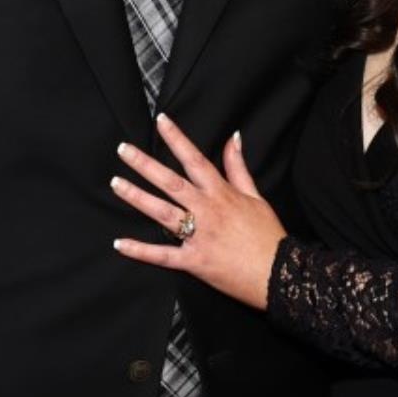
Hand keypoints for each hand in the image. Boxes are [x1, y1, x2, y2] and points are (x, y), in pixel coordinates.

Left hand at [111, 114, 285, 310]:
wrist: (280, 275)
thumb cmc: (268, 236)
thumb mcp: (257, 196)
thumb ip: (239, 168)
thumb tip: (233, 138)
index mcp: (222, 194)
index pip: (195, 159)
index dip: (177, 139)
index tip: (161, 121)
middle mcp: (208, 211)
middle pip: (171, 183)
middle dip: (145, 165)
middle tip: (124, 150)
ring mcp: (199, 236)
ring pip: (163, 213)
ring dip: (137, 197)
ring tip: (116, 183)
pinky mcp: (195, 261)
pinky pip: (163, 255)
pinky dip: (141, 250)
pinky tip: (120, 243)